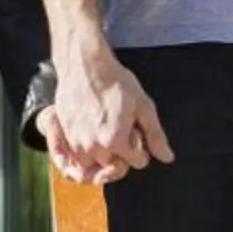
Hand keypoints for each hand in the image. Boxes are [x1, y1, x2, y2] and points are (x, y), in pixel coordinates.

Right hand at [43, 48, 174, 184]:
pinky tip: (91, 128)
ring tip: (104, 128)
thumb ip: (155, 136)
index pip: (138, 162)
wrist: (85, 66)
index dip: (141, 146)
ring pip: (95, 163)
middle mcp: (95, 147)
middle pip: (115, 165)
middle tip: (120, 127)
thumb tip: (167, 157)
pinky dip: (86, 148)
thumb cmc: (115, 83)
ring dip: (102, 152)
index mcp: (116, 142)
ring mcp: (77, 142)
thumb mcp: (143, 106)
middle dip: (121, 151)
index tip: (135, 129)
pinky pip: (77, 155)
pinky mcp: (65, 135)